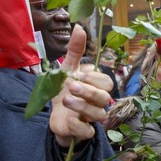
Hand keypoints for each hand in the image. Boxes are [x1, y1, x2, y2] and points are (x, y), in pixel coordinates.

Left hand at [50, 25, 112, 146]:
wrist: (54, 115)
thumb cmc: (64, 91)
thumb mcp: (67, 69)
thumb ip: (75, 51)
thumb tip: (79, 27)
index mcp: (97, 87)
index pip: (107, 82)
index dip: (94, 79)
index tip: (79, 75)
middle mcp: (98, 103)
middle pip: (105, 97)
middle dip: (88, 91)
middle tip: (71, 86)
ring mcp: (91, 119)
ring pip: (98, 114)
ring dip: (82, 106)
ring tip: (66, 100)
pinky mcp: (83, 132)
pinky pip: (88, 132)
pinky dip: (78, 126)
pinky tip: (67, 119)